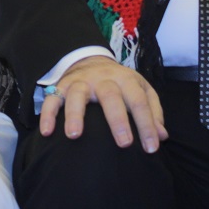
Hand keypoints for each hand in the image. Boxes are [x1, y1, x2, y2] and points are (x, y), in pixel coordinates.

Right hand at [40, 55, 166, 152]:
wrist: (89, 60)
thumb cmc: (120, 83)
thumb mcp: (140, 89)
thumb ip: (153, 111)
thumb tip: (162, 136)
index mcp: (126, 79)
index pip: (139, 101)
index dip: (147, 125)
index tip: (151, 149)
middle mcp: (103, 79)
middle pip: (111, 96)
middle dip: (117, 120)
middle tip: (124, 144)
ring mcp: (80, 82)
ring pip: (77, 95)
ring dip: (75, 115)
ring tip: (75, 136)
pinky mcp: (61, 86)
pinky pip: (51, 99)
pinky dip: (48, 114)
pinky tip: (47, 132)